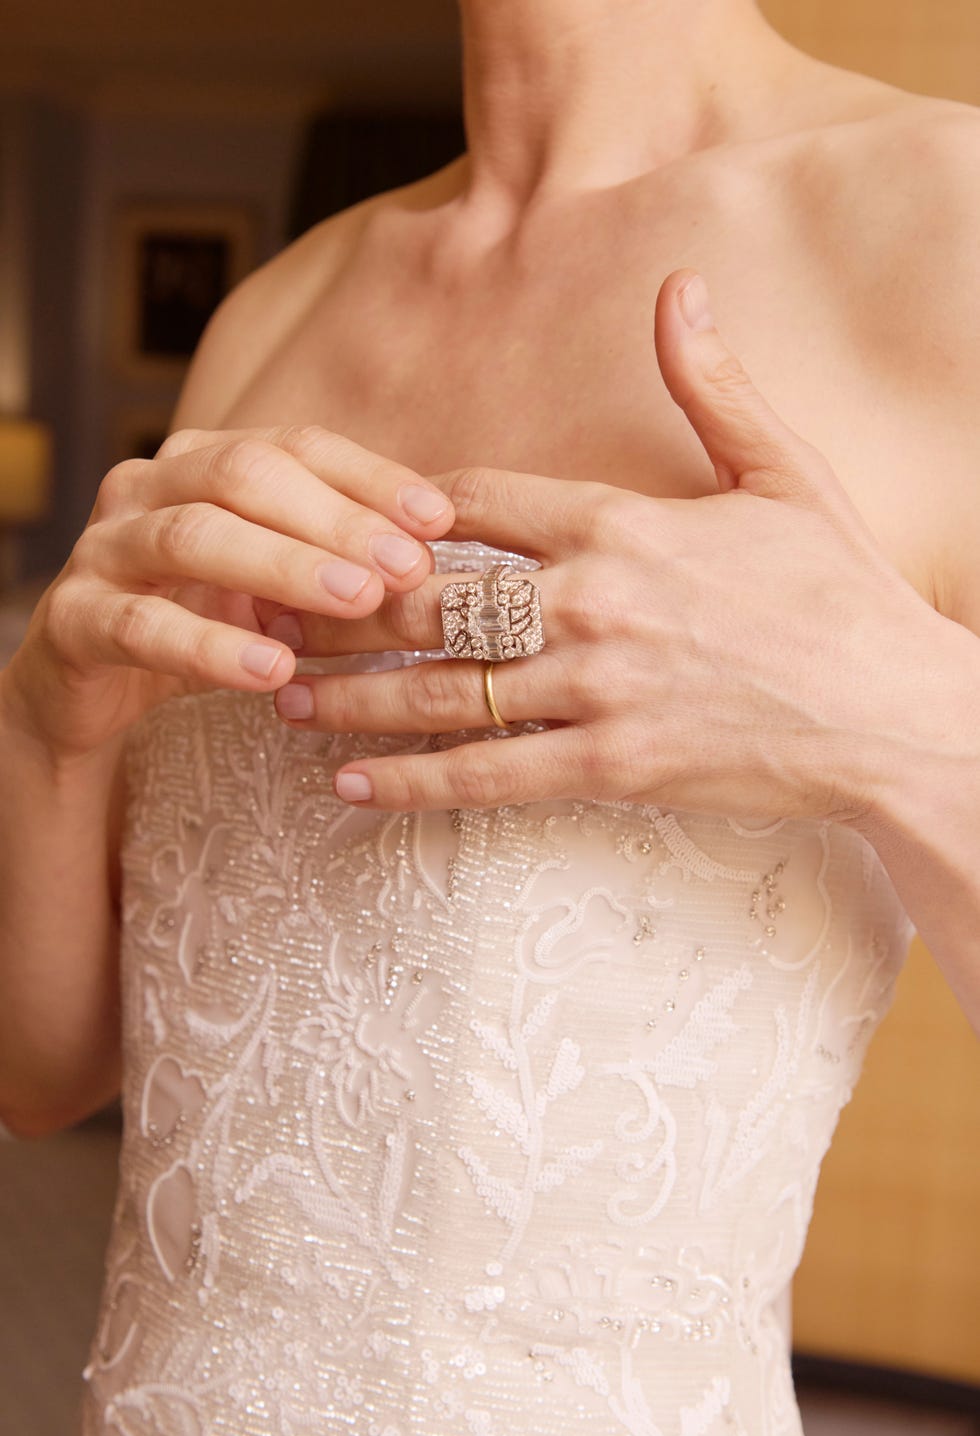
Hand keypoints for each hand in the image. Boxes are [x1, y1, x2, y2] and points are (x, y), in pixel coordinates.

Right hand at [1, 426, 454, 759]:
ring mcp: (103, 546)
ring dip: (285, 567)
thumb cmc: (200, 622)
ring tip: (357, 600)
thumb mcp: (273, 585)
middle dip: (336, 520)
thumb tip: (435, 549)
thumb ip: (332, 558)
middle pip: (246, 477)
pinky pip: (144, 623)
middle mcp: (148, 486)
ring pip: (194, 536)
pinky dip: (213, 647)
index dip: (370, 479)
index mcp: (202, 463)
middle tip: (407, 567)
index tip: (439, 520)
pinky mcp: (73, 617)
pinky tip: (273, 671)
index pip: (296, 447)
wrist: (89, 688)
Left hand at [273, 271, 937, 821]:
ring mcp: (597, 687)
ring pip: (443, 688)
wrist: (896, 715)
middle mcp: (593, 599)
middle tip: (269, 611)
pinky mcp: (612, 765)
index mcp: (623, 521)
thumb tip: (680, 286)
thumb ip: (712, 385)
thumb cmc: (843, 594)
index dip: (399, 508)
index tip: (346, 519)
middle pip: (432, 596)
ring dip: (353, 693)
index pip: (476, 498)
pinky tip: (350, 784)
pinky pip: (489, 775)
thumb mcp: (783, 472)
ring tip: (282, 696)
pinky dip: (412, 781)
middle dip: (341, 605)